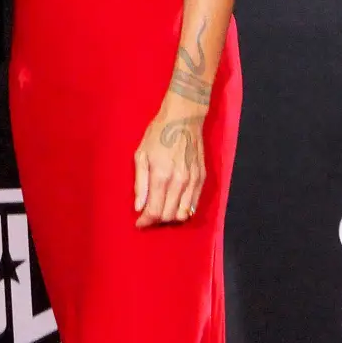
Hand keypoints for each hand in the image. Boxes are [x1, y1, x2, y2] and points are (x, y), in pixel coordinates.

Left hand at [133, 103, 205, 227]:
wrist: (183, 118)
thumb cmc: (158, 133)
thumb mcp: (141, 154)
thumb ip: (140, 183)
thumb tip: (139, 207)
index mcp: (161, 175)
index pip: (154, 211)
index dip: (145, 221)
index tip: (139, 223)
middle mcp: (179, 182)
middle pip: (169, 216)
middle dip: (156, 220)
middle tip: (148, 215)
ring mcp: (193, 181)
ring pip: (184, 214)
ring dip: (171, 217)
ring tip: (161, 210)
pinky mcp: (202, 179)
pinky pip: (194, 204)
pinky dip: (184, 210)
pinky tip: (175, 204)